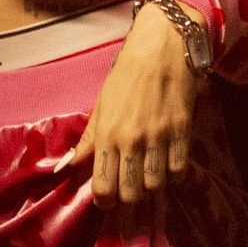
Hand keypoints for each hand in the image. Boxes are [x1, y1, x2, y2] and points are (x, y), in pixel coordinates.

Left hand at [68, 1, 201, 205]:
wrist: (162, 45)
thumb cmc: (127, 73)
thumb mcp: (101, 103)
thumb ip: (87, 139)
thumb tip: (66, 167)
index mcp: (106, 134)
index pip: (103, 187)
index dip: (105, 201)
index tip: (108, 197)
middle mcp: (131, 140)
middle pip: (130, 194)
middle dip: (129, 197)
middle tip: (130, 187)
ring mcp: (158, 137)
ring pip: (155, 186)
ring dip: (152, 186)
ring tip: (149, 175)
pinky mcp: (182, 131)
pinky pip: (179, 170)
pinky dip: (174, 175)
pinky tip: (168, 165)